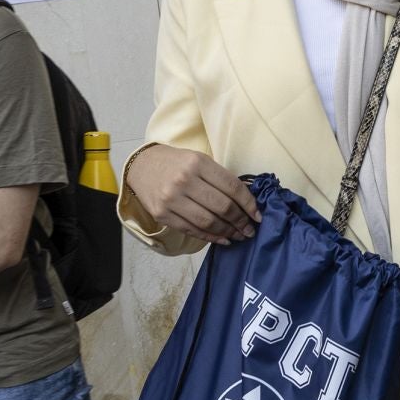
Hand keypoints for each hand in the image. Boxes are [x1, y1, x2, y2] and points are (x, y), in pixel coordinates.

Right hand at [125, 144, 260, 245]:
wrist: (142, 166)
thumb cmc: (176, 163)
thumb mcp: (199, 160)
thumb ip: (221, 178)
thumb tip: (247, 201)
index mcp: (198, 163)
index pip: (232, 187)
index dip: (249, 204)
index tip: (258, 215)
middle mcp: (184, 181)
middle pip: (222, 207)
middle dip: (240, 221)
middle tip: (249, 229)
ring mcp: (171, 200)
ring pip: (208, 222)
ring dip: (227, 232)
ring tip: (238, 235)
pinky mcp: (162, 215)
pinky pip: (192, 230)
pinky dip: (210, 237)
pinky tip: (222, 239)